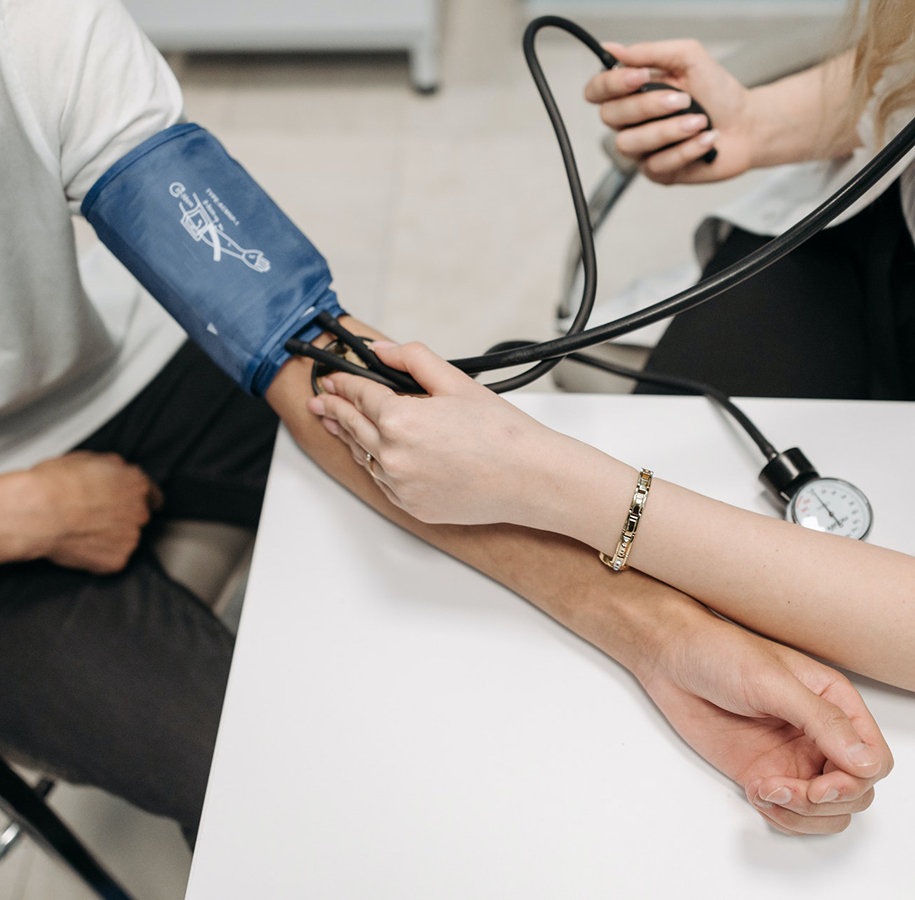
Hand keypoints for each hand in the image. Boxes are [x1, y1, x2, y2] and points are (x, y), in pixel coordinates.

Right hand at [0, 452, 162, 572]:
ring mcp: (131, 538)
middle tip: (95, 517)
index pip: (153, 496)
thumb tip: (118, 472)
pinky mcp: (118, 560)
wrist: (37, 512)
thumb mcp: (90, 459)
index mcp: (137, 485)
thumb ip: (115, 469)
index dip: (139, 500)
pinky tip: (81, 545)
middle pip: (139, 518)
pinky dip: (100, 556)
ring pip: (126, 539)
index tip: (129, 505)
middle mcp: (141, 512)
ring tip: (83, 531)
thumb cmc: (54, 485)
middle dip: (122, 518)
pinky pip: (113, 559)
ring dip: (112, 537)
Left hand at [306, 342, 567, 526]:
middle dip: (334, 410)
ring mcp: (400, 486)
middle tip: (320, 401)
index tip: (334, 378)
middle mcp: (393, 457)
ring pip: (364, 457)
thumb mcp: (455, 382)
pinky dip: (376, 464)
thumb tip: (381, 350)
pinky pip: (383, 481)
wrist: (530, 479)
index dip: (344, 383)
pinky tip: (374, 454)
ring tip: (338, 425)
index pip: (360, 395)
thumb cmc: (502, 434)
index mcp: (400, 420)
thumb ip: (412, 359)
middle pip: (353, 427)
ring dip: (350, 438)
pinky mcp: (412, 506)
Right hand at [584, 39, 754, 183]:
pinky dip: (688, 149)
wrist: (747, 125)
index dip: (610, 85)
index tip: (640, 77)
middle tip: (683, 99)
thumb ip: (651, 53)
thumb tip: (613, 49)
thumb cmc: (718, 93)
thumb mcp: (688, 58)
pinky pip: (658, 164)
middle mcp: (630, 123)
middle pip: (610, 117)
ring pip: (631, 144)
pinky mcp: (657, 173)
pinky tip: (707, 139)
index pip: (597, 91)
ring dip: (670, 130)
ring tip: (699, 121)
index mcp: (631, 93)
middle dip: (648, 106)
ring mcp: (641, 151)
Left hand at [643, 603, 892, 834]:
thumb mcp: (772, 681)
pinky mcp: (765, 773)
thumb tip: (865, 762)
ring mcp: (793, 756)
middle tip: (784, 789)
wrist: (671, 659)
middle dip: (825, 802)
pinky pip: (793, 813)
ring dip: (803, 815)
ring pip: (829, 811)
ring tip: (766, 791)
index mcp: (834, 702)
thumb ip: (821, 720)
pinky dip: (782, 816)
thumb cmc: (719, 653)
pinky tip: (756, 792)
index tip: (819, 786)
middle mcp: (820, 733)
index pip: (874, 759)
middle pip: (856, 791)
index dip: (855, 781)